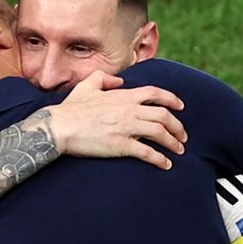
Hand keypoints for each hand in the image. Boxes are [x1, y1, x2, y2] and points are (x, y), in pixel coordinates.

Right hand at [48, 70, 187, 169]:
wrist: (60, 127)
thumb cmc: (71, 109)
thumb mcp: (87, 86)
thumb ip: (104, 78)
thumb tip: (119, 81)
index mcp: (124, 96)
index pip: (156, 94)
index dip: (172, 100)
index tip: (181, 107)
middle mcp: (130, 110)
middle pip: (164, 116)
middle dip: (178, 127)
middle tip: (183, 136)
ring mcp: (127, 128)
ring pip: (160, 133)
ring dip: (173, 143)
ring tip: (179, 151)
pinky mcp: (122, 145)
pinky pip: (148, 153)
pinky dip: (160, 159)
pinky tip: (166, 165)